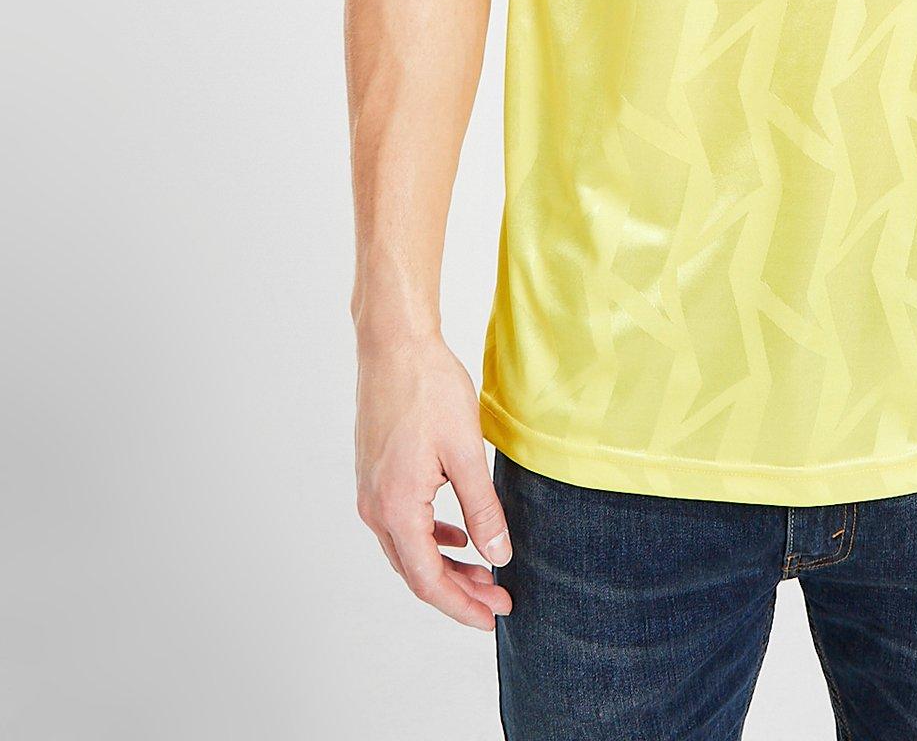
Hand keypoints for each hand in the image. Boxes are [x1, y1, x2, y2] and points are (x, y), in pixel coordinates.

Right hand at [354, 332, 514, 629]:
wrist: (394, 346)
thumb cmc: (429, 389)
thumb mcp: (466, 452)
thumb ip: (482, 509)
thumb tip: (498, 555)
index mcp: (397, 508)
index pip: (428, 580)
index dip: (462, 605)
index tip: (494, 616)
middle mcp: (376, 509)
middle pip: (416, 572)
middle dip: (459, 591)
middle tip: (499, 598)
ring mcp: (371, 493)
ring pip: (409, 549)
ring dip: (446, 566)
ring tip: (485, 571)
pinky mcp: (376, 476)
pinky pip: (402, 524)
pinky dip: (431, 538)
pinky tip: (457, 536)